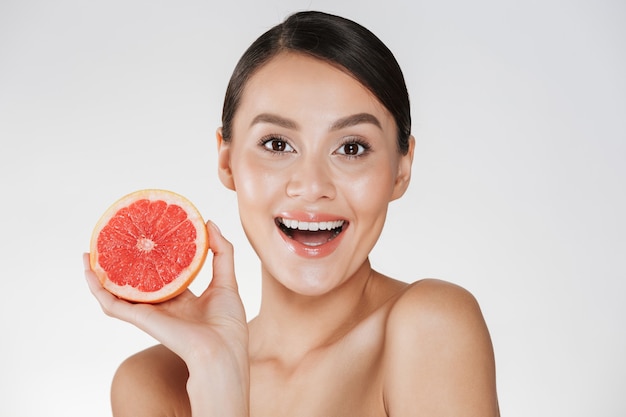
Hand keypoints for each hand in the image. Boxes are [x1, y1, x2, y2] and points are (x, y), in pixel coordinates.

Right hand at [84, 220, 248, 370]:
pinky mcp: (139, 318)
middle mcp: (162, 305)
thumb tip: (209, 222)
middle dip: (123, 264)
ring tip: (89, 253)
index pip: (162, 275)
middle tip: (112, 241)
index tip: (146, 238)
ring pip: (116, 292)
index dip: (152, 257)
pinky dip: (96, 288)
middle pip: (136, 281)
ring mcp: (149, 311)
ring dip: (100, 274)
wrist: (220, 349)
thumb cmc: (227, 322)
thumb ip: (221, 252)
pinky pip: (110, 303)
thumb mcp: (227, 280)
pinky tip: (88, 270)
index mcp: (182, 299)